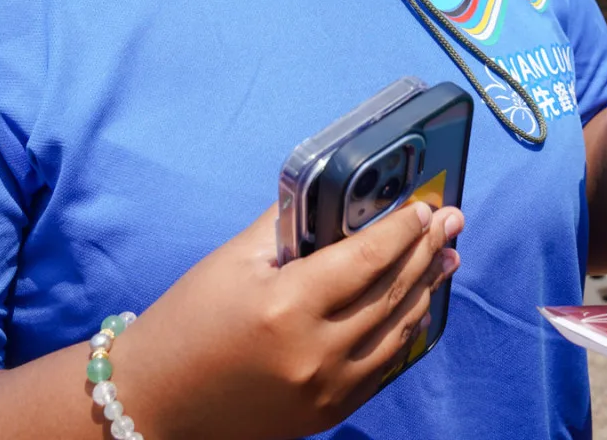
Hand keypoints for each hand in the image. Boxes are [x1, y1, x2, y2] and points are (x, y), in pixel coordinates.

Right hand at [115, 199, 463, 439]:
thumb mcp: (233, 260)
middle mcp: (314, 351)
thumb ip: (289, 223)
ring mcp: (324, 389)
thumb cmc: (188, 322)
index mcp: (288, 305)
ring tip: (446, 258)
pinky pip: (383, 368)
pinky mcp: (326, 414)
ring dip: (426, 290)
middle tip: (451, 221)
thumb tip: (338, 193)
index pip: (368, 257)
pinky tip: (417, 306)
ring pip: (397, 331)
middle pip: (391, 291)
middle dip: (427, 250)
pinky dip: (405, 332)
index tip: (425, 206)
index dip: (403, 228)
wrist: (155, 402)